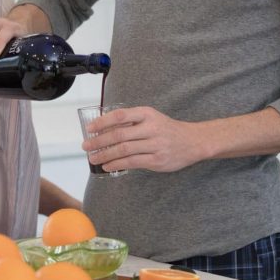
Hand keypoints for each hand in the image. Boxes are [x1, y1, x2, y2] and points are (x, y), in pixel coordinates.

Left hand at [82, 106, 205, 173]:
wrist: (193, 141)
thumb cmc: (166, 129)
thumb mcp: (151, 118)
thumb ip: (132, 121)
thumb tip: (104, 128)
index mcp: (147, 114)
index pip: (120, 115)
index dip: (103, 122)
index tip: (90, 128)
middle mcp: (151, 128)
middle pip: (119, 135)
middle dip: (99, 141)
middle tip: (86, 146)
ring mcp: (155, 145)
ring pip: (124, 150)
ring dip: (105, 154)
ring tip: (93, 158)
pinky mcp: (157, 160)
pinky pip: (133, 162)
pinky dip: (117, 164)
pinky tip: (107, 166)